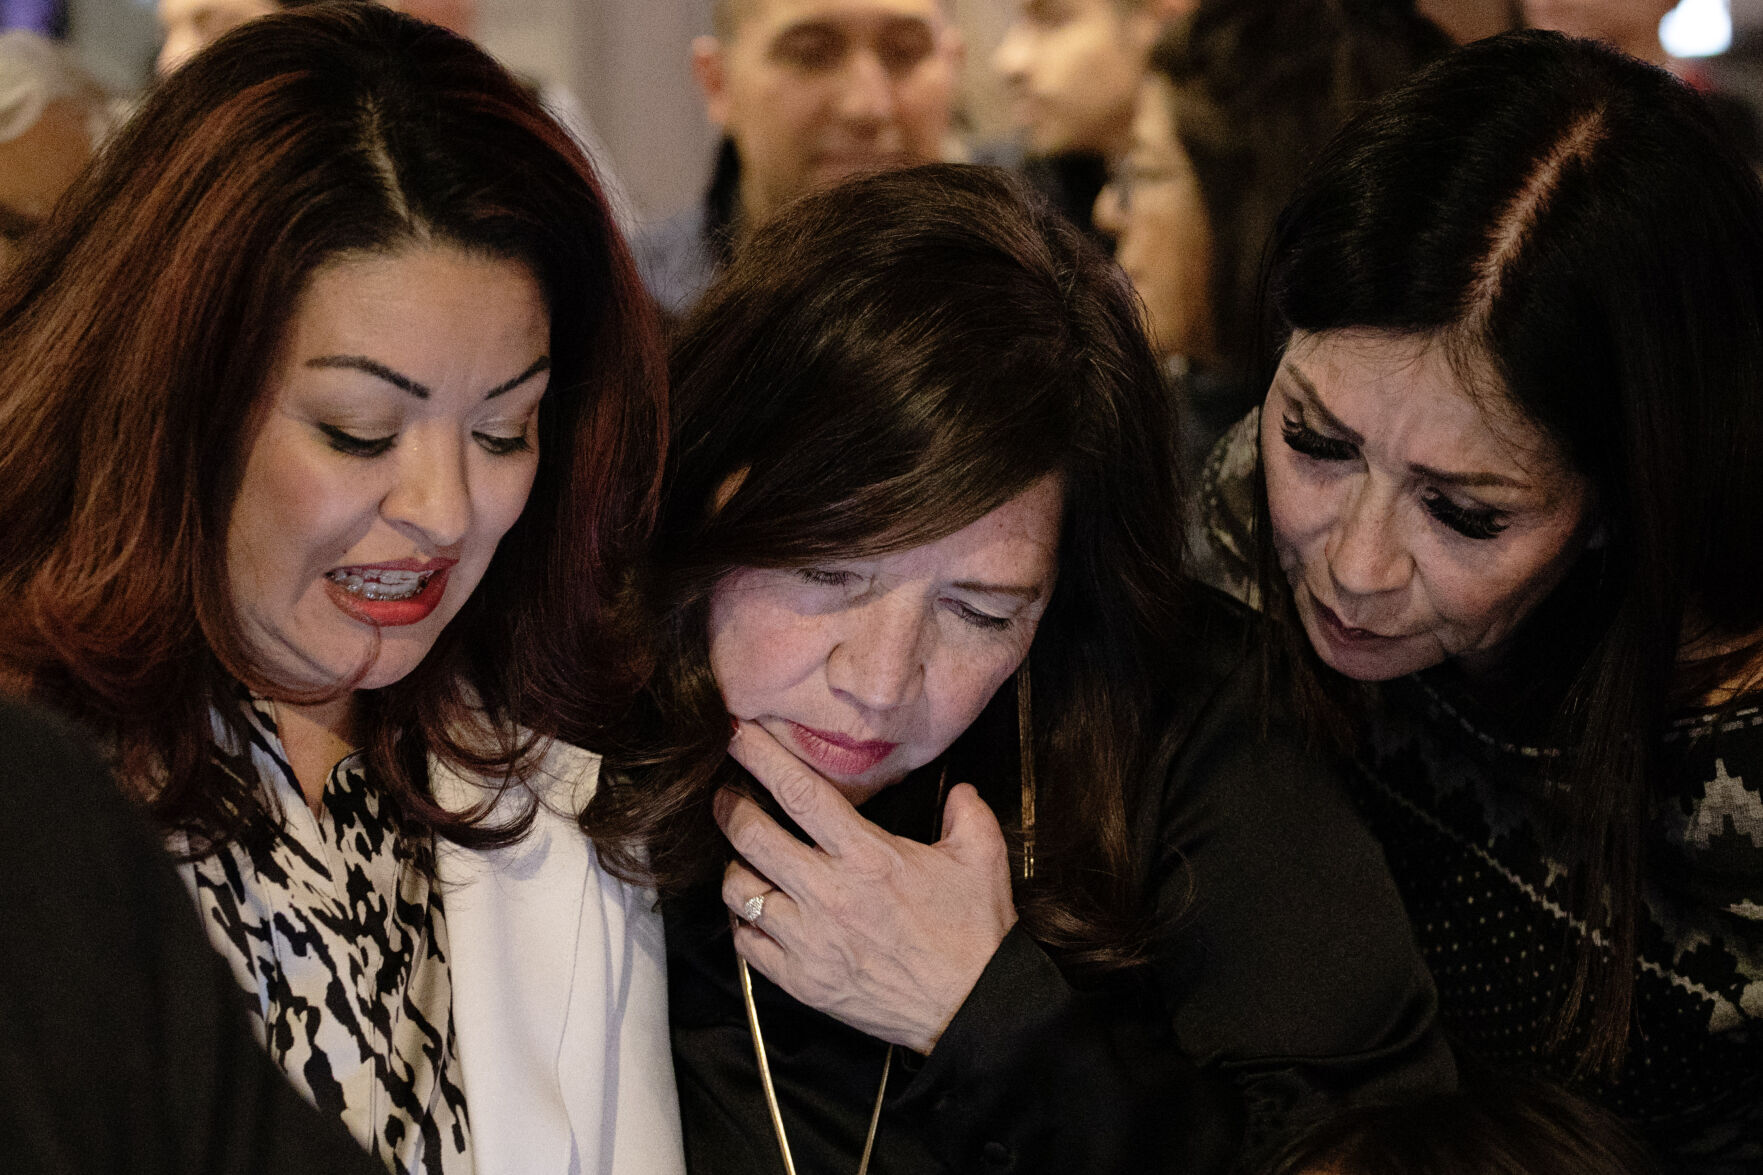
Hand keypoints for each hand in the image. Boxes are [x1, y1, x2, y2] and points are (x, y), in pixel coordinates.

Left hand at [717, 720, 1018, 1053]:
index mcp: (867, 856)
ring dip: (734, 867)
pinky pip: (747, 945)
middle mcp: (828, 893)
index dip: (761, 758)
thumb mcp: (982, 857)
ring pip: (739, 892)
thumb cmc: (975, 933)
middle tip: (722, 795)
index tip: (737, 737)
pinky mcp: (802, 981)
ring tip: (742, 857)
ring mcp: (809, 940)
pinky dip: (744, 923)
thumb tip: (959, 788)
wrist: (972, 1008)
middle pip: (751, 836)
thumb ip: (968, 811)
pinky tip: (756, 912)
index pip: (799, 793)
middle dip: (728, 807)